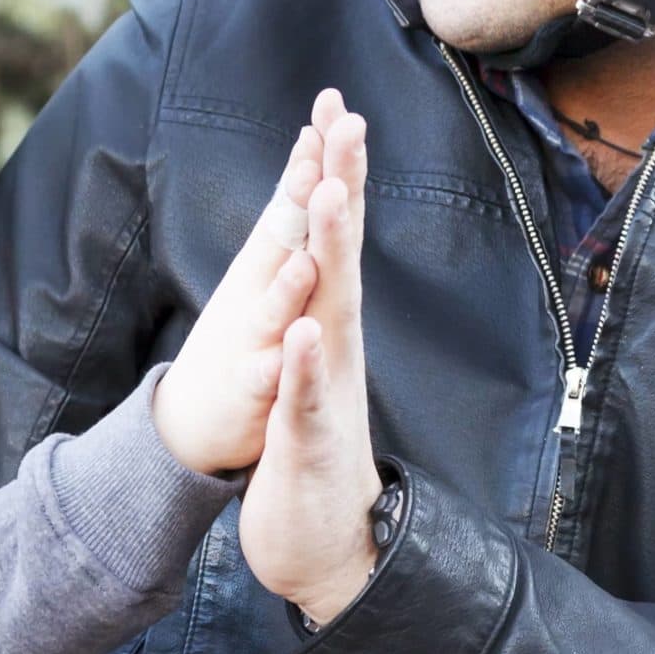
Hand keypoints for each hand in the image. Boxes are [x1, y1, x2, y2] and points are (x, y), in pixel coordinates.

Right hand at [151, 125, 324, 475]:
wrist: (194, 417)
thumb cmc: (243, 333)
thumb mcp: (268, 269)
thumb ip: (292, 214)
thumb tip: (313, 150)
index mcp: (275, 261)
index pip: (300, 201)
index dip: (321, 156)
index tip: (337, 106)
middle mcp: (259, 288)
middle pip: (288, 232)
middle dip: (310, 186)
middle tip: (333, 134)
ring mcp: (251, 337)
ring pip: (275, 304)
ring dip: (291, 276)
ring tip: (312, 247)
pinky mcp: (248, 388)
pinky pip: (265, 375)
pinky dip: (280, 361)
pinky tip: (297, 342)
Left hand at [240, 91, 381, 626]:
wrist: (331, 544)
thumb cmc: (314, 449)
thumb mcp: (310, 367)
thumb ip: (317, 309)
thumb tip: (317, 249)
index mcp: (330, 327)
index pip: (331, 241)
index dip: (336, 175)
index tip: (337, 109)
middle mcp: (339, 348)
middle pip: (342, 257)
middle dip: (346, 188)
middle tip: (350, 122)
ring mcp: (329, 392)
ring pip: (332, 314)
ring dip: (334, 256)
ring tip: (333, 196)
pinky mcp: (308, 440)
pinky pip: (306, 397)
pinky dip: (305, 363)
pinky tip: (304, 330)